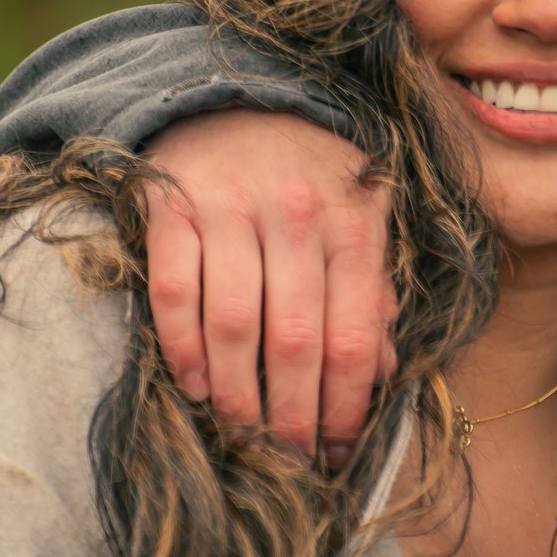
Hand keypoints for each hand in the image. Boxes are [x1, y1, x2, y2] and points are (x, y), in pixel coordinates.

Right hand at [139, 108, 393, 462]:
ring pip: (234, 323)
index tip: (338, 451)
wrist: (235, 93)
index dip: (347, 403)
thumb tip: (386, 370)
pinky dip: (182, 347)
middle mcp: (296, 214)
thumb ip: (374, 289)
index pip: (355, 332)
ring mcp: (230, 207)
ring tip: (243, 437)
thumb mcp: (360, 216)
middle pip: (296, 339)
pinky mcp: (170, 205)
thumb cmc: (309, 173)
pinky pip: (174, 292)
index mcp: (353, 222)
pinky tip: (195, 386)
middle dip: (293, 415)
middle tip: (288, 463)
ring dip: (237, 394)